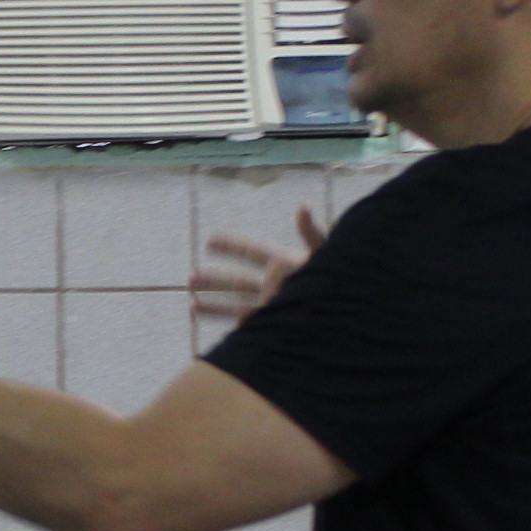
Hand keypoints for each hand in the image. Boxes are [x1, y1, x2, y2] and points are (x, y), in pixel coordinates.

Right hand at [190, 207, 328, 323]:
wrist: (340, 321)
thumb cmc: (338, 286)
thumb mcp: (324, 256)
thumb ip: (311, 233)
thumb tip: (303, 207)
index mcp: (282, 264)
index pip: (252, 251)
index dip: (231, 245)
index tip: (210, 241)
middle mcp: (271, 285)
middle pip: (237, 279)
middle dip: (214, 278)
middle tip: (191, 276)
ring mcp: (268, 305)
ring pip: (233, 301)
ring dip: (211, 298)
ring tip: (190, 297)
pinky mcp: (266, 324)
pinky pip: (237, 321)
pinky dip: (215, 316)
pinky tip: (197, 313)